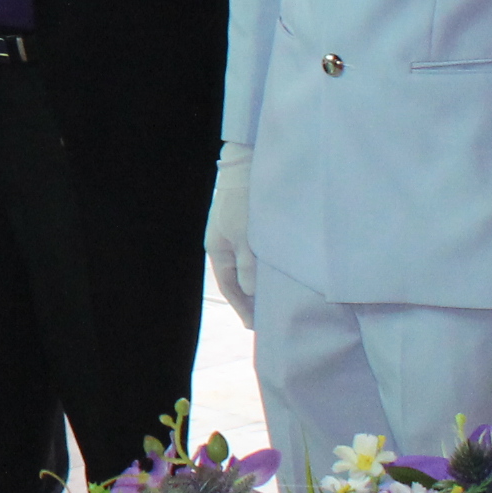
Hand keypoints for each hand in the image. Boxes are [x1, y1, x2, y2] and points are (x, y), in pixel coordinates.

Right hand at [205, 145, 255, 324]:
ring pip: (245, 267)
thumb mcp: (246, 236)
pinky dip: (261, 269)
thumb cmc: (244, 201)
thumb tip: (251, 292)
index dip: (242, 308)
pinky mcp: (247, 225)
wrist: (245, 165)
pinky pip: (253, 255)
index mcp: (217, 249)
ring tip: (272, 300)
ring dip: (256, 283)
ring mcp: (234, 234)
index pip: (229, 287)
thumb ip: (248, 265)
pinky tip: (273, 273)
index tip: (256, 326)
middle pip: (236, 279)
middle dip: (249, 299)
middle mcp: (224, 244)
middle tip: (265, 319)